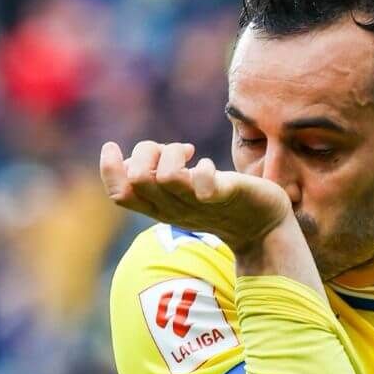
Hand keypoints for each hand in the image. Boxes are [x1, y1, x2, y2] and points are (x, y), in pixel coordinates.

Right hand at [100, 140, 292, 254]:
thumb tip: (126, 164)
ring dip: (172, 153)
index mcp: (159, 207)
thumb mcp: (180, 191)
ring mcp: (199, 204)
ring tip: (190, 151)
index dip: (110, 170)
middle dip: (146, 151)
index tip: (113, 147)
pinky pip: (205, 186)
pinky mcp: (226, 196)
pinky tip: (208, 165)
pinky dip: (203, 169)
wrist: (263, 226)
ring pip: (166, 177)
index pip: (120, 194)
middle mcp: (175, 209)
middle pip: (138, 178)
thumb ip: (153, 178)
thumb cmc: (218, 203)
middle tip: (172, 149)